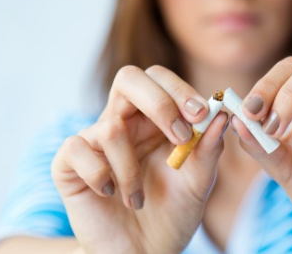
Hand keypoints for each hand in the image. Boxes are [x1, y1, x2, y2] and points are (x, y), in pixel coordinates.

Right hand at [52, 65, 227, 253]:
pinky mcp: (68, 165)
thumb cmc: (172, 213)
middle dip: (159, 103)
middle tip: (180, 136)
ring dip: (131, 170)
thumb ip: (209, 148)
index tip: (201, 115)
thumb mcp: (199, 183)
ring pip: (111, 126)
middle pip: (129, 78)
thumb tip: (223, 114)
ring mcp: (93, 141)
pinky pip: (77, 150)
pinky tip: (111, 194)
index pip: (159, 79)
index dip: (179, 90)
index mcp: (153, 119)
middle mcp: (123, 122)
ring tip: (138, 198)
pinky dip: (100, 176)